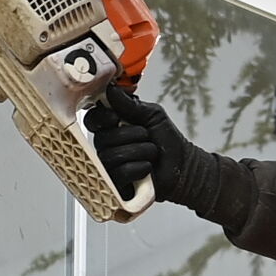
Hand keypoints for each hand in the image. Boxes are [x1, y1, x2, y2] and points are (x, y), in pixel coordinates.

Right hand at [85, 81, 201, 211]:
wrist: (183, 166)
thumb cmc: (167, 141)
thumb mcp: (152, 115)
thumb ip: (131, 104)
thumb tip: (111, 90)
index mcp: (111, 127)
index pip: (93, 119)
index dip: (102, 118)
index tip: (117, 117)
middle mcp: (106, 146)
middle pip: (104, 138)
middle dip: (134, 136)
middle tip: (147, 137)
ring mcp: (110, 166)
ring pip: (113, 155)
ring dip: (141, 152)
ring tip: (151, 153)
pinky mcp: (117, 185)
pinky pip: (120, 173)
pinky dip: (140, 168)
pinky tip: (147, 168)